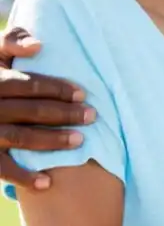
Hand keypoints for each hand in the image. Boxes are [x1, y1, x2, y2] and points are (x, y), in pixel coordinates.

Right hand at [0, 27, 92, 190]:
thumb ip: (11, 42)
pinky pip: (1, 168)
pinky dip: (23, 177)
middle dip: (63, 114)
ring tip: (80, 141)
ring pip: (19, 137)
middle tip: (92, 116)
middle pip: (29, 110)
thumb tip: (39, 45)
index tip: (83, 93)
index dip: (57, 88)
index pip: (27, 84)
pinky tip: (48, 183)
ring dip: (52, 141)